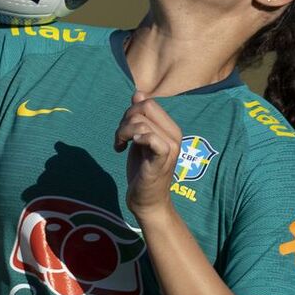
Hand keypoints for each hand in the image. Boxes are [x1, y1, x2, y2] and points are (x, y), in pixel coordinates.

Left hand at [114, 91, 181, 217]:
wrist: (147, 202)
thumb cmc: (143, 171)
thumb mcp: (139, 140)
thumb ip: (140, 117)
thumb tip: (138, 92)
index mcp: (171, 128)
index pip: (148, 102)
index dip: (130, 112)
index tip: (124, 131)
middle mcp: (175, 135)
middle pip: (145, 107)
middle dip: (125, 119)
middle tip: (120, 138)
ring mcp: (170, 147)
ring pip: (141, 122)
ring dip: (122, 133)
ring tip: (119, 146)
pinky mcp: (162, 160)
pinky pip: (151, 138)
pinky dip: (136, 139)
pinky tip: (125, 149)